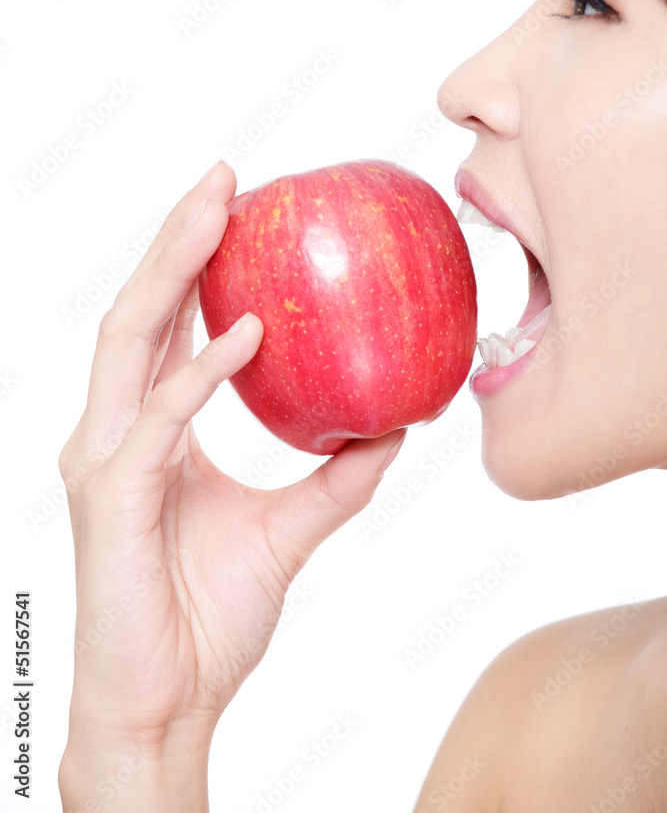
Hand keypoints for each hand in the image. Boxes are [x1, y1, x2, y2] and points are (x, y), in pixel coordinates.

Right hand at [58, 161, 404, 811]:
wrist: (168, 700)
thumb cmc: (208, 616)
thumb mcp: (291, 527)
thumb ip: (337, 476)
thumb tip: (395, 424)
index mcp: (149, 430)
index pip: (166, 325)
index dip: (195, 261)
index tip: (241, 205)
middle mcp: (117, 430)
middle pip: (141, 309)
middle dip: (178, 237)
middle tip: (225, 175)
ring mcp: (105, 459)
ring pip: (130, 340)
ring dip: (174, 270)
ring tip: (219, 211)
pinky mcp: (110, 497)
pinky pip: (159, 417)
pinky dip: (201, 371)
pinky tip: (250, 333)